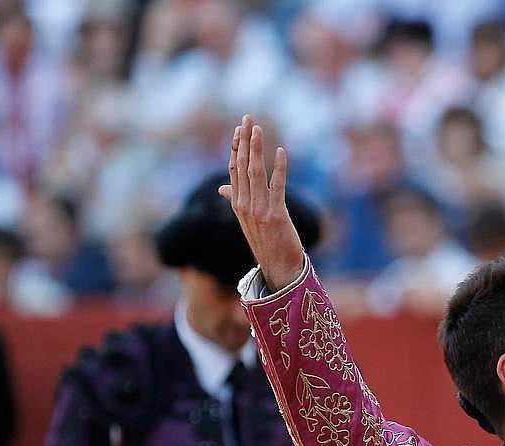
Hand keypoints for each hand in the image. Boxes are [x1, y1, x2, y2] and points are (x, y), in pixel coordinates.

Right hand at [219, 115, 308, 289]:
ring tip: (258, 129)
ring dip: (257, 149)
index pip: (234, 169)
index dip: (236, 147)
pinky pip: (277, 187)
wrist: (279, 268)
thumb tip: (222, 187)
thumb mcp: (247, 219)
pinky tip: (282, 152)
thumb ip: (235, 199)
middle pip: (242, 166)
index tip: (239, 128)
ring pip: (255, 172)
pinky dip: (279, 168)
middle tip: (248, 118)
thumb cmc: (266, 242)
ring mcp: (259, 210)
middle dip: (245, 141)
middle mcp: (244, 205)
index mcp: (237, 204)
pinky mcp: (276, 215)